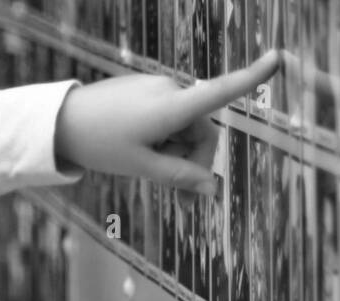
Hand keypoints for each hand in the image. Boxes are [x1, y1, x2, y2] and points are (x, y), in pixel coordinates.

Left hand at [54, 50, 281, 192]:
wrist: (62, 121)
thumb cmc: (102, 145)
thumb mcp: (143, 168)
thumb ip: (180, 177)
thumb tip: (211, 189)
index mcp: (172, 107)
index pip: (219, 92)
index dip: (251, 77)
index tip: (277, 58)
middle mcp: (170, 90)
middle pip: (202, 129)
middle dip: (196, 162)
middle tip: (181, 203)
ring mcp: (157, 88)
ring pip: (185, 127)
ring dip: (178, 154)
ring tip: (153, 176)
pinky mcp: (147, 89)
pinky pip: (169, 118)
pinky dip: (166, 141)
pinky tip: (143, 154)